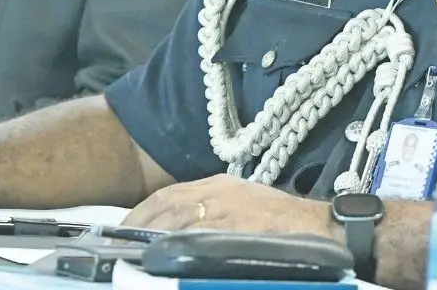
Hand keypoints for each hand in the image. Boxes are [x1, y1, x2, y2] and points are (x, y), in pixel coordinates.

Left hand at [122, 174, 336, 238]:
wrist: (317, 225)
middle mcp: (217, 190)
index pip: (169, 193)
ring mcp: (225, 207)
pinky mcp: (234, 226)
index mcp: (218, 183)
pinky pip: (196, 234)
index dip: (143, 210)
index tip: (125, 227)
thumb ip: (214, 213)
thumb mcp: (244, 204)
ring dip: (150, 232)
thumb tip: (182, 233)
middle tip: (119, 242)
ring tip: (131, 251)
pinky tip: (160, 254)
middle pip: (166, 202)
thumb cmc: (283, 221)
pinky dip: (174, 242)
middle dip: (139, 221)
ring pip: (176, 215)